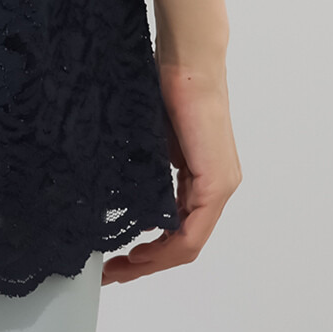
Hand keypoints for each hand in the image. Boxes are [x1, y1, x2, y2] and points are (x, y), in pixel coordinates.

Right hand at [101, 60, 240, 283]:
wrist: (188, 58)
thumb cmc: (165, 83)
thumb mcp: (150, 136)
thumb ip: (147, 167)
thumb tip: (124, 191)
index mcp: (201, 176)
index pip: (178, 229)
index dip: (149, 252)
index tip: (117, 259)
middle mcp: (217, 186)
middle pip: (183, 243)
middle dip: (147, 264)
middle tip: (113, 273)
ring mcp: (219, 185)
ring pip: (188, 240)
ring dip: (154, 260)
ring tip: (120, 268)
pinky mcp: (216, 181)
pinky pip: (192, 229)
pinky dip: (167, 246)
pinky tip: (141, 251)